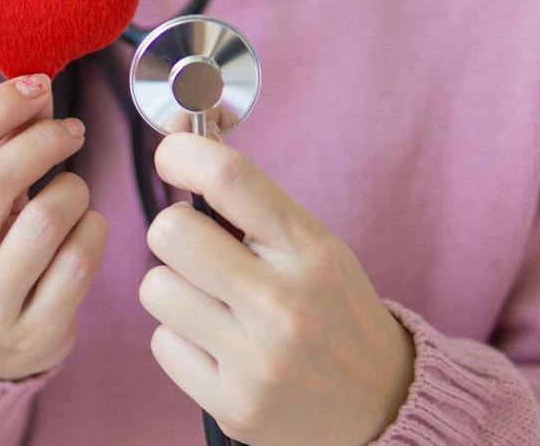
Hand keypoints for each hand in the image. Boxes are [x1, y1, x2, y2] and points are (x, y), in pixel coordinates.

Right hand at [0, 74, 106, 380]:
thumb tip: (36, 93)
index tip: (36, 85)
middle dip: (41, 141)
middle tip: (70, 129)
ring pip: (45, 221)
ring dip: (72, 188)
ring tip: (73, 188)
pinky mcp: (34, 337)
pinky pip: (80, 260)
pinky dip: (93, 228)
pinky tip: (86, 226)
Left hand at [139, 133, 414, 445]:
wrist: (384, 403)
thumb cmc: (333, 308)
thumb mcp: (312, 245)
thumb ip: (249, 198)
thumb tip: (182, 134)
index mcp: (310, 251)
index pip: (230, 178)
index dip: (183, 153)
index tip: (172, 156)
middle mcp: (285, 304)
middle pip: (171, 233)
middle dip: (173, 232)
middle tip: (198, 248)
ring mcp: (258, 360)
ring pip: (156, 289)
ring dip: (174, 290)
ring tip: (214, 303)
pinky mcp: (234, 405)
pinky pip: (161, 344)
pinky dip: (181, 340)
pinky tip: (219, 346)